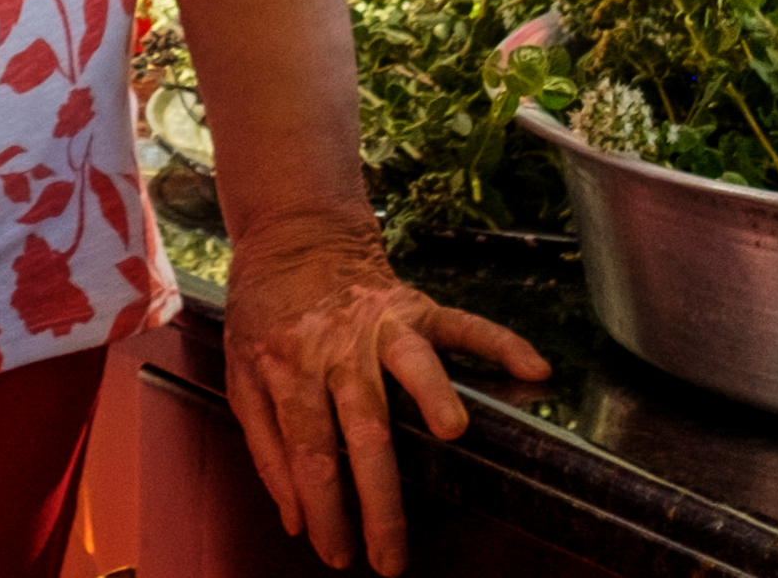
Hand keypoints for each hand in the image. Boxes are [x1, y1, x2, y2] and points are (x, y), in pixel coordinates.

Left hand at [213, 212, 548, 575]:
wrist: (292, 233)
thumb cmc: (266, 312)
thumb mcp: (242, 373)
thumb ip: (265, 445)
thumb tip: (294, 516)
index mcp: (290, 368)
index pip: (309, 451)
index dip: (323, 508)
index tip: (337, 553)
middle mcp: (337, 348)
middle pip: (363, 428)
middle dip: (379, 498)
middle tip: (392, 555)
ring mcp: (380, 324)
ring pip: (411, 363)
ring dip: (433, 393)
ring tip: (454, 431)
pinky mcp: (416, 305)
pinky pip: (463, 325)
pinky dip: (501, 343)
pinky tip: (535, 368)